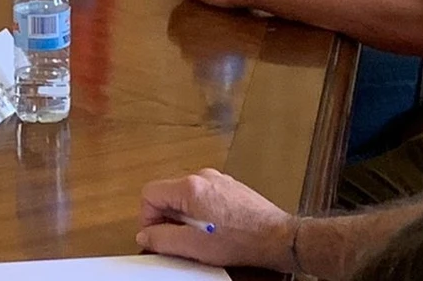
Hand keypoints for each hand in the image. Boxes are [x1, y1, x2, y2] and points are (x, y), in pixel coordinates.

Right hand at [135, 168, 294, 270]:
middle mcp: (203, 176)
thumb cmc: (241, 240)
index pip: (150, 194)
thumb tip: (145, 236)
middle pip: (169, 193)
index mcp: (190, 187)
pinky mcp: (231, 187)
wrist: (277, 238)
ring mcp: (219, 180)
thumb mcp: (193, 246)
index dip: (147, 217)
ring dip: (186, 216)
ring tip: (201, 237)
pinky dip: (203, 212)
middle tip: (179, 239)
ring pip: (187, 196)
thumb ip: (161, 239)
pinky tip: (216, 230)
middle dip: (168, 218)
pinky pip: (205, 196)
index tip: (155, 235)